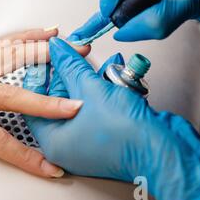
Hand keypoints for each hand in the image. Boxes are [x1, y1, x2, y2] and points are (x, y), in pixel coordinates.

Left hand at [0, 25, 90, 178]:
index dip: (23, 156)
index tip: (48, 167)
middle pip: (11, 94)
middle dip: (47, 104)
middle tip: (76, 108)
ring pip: (12, 59)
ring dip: (46, 57)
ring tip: (77, 53)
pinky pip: (1, 44)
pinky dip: (26, 37)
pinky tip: (46, 33)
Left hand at [23, 37, 199, 199]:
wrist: (165, 151)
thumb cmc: (126, 133)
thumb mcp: (90, 89)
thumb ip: (70, 65)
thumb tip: (57, 49)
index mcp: (53, 141)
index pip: (35, 102)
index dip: (41, 76)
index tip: (48, 58)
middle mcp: (67, 145)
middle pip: (59, 100)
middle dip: (73, 75)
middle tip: (77, 56)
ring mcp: (87, 143)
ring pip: (82, 102)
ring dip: (92, 81)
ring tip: (102, 65)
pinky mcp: (106, 137)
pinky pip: (97, 109)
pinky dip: (104, 92)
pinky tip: (114, 76)